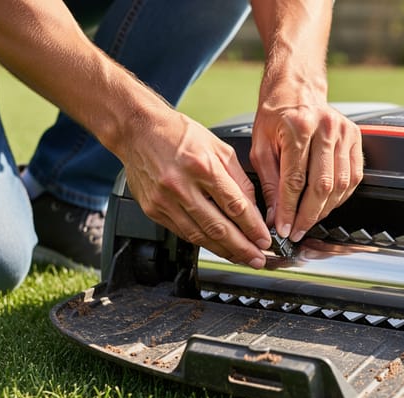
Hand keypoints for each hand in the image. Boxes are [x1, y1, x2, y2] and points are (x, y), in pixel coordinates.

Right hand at [123, 110, 271, 267]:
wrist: (139, 131)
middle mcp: (181, 186)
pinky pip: (183, 233)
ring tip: (241, 258)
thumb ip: (239, 180)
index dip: (253, 228)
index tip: (265, 240)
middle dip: (242, 248)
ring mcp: (164, 200)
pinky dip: (203, 242)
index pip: (234, 206)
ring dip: (224, 251)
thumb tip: (255, 210)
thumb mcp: (219, 148)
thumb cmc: (179, 135)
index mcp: (202, 166)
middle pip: (218, 227)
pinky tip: (217, 247)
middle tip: (258, 260)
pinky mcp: (154, 210)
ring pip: (200, 236)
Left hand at [250, 98, 362, 241]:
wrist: (296, 89)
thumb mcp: (261, 147)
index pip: (295, 180)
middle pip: (322, 185)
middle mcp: (326, 128)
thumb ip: (269, 182)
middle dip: (309, 215)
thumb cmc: (275, 115)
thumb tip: (276, 215)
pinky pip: (354, 176)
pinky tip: (327, 203)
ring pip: (341, 184)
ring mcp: (345, 132)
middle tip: (298, 230)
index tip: (284, 227)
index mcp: (298, 127)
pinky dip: (341, 196)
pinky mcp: (356, 137)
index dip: (290, 209)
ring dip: (326, 208)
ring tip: (310, 220)